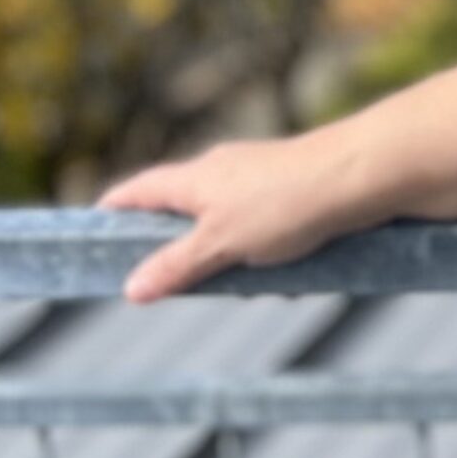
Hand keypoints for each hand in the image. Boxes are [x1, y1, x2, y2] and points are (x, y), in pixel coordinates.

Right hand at [94, 133, 367, 303]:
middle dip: (178, 246)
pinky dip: (267, 254)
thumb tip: (131, 287)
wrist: (362, 176)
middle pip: (184, 207)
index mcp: (196, 177)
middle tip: (172, 282)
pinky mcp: (294, 190)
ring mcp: (261, 178)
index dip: (116, 208)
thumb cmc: (287, 202)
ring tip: (247, 285)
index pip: (141, 190)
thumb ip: (177, 265)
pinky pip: (266, 228)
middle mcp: (224, 170)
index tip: (94, 227)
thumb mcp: (221, 242)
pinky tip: (288, 277)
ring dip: (230, 257)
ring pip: (228, 223)